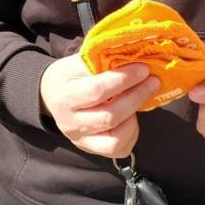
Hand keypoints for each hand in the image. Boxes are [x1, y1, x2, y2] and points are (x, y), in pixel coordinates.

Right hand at [39, 53, 158, 158]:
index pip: (97, 91)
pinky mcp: (91, 148)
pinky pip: (118, 149)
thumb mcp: (79, 63)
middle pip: (110, 116)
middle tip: (153, 81)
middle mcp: (71, 123)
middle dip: (137, 97)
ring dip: (133, 118)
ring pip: (116, 138)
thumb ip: (103, 61)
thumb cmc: (70, 75)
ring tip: (139, 100)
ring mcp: (81, 139)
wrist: (51, 94)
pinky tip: (131, 117)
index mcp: (66, 97)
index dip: (124, 79)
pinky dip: (131, 133)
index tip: (143, 69)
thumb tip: (136, 56)